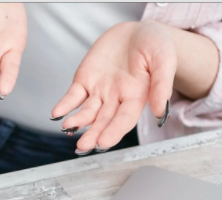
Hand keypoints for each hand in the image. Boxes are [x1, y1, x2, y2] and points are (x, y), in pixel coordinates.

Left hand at [51, 21, 176, 152]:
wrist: (138, 31)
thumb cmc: (156, 46)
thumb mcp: (164, 59)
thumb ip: (162, 85)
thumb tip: (159, 112)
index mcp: (137, 97)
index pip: (124, 120)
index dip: (114, 132)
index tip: (103, 143)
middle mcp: (116, 98)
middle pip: (103, 121)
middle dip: (93, 134)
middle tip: (83, 146)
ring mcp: (99, 91)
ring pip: (87, 112)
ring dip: (77, 121)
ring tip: (68, 127)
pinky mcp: (85, 81)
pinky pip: (73, 96)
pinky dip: (64, 105)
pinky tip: (57, 114)